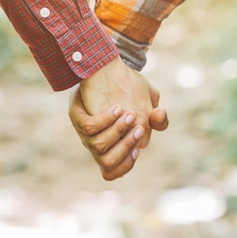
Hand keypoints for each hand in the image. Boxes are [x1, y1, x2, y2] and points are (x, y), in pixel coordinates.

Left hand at [71, 56, 168, 179]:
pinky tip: (117, 107)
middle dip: (126, 146)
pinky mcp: (77, 116)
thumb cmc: (125, 87)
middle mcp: (95, 142)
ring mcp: (84, 131)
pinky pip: (89, 127)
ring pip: (98, 147)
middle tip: (138, 126)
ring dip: (117, 132)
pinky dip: (105, 120)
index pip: (114, 171)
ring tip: (129, 114)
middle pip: (107, 163)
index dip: (128, 162)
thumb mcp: (146, 100)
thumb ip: (157, 115)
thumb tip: (159, 117)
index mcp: (110, 145)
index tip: (140, 142)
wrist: (102, 66)